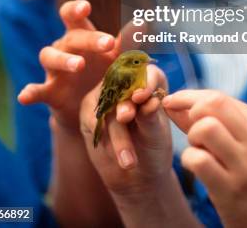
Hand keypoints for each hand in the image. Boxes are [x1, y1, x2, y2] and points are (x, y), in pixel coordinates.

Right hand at [18, 0, 118, 129]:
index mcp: (80, 35)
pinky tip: (25, 96)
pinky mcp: (49, 91)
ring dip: (63, 60)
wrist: (91, 109)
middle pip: (71, 37)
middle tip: (108, 44)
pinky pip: (36, 90)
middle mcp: (64, 47)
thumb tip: (144, 20)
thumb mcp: (117, 57)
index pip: (71, 14)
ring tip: (79, 65)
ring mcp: (54, 69)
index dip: (75, 9)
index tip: (86, 7)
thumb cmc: (103, 71)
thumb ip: (127, 40)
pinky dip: (30, 92)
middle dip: (89, 39)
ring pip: (50, 57)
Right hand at [80, 64, 171, 196]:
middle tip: (126, 117)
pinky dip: (104, 139)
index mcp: (149, 82)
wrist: (137, 173)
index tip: (142, 96)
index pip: (147, 72)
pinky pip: (93, 121)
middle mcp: (125, 84)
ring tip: (128, 161)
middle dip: (124, 104)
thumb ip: (151, 117)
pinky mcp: (90, 114)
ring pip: (107, 107)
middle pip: (123, 87)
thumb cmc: (153, 147)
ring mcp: (106, 97)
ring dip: (116, 133)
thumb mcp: (156, 133)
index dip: (143, 81)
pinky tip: (113, 155)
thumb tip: (150, 101)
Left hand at [163, 90, 246, 227]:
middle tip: (190, 129)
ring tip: (198, 150)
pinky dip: (189, 160)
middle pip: (214, 103)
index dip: (189, 97)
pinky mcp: (231, 190)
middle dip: (191, 110)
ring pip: (205, 128)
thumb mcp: (246, 147)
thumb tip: (173, 102)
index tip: (173, 102)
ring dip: (192, 137)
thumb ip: (213, 122)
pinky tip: (195, 168)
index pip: (219, 97)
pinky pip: (198, 159)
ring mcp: (246, 166)